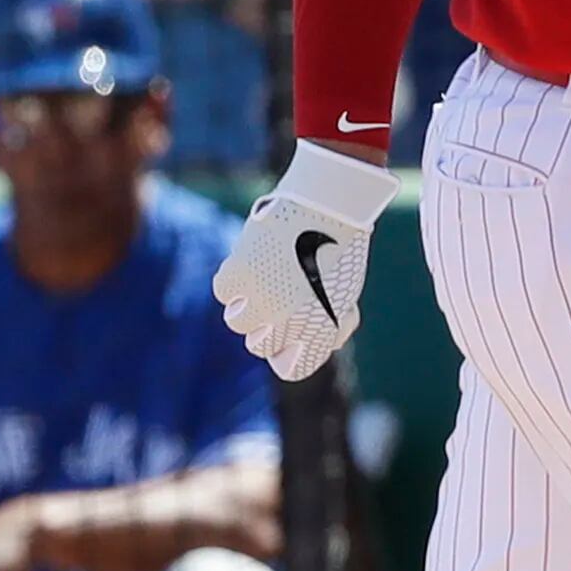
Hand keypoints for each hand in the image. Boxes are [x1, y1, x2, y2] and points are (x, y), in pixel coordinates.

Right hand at [214, 142, 399, 379]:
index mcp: (320, 329)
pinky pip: (225, 291)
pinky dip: (236, 278)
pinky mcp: (240, 274)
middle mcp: (290, 322)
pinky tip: (252, 260)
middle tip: (278, 296)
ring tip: (267, 274)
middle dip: (268, 325)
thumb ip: (331, 324)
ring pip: (238, 321)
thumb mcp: (345, 292)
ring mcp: (263, 299)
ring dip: (249, 302)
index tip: (291, 338)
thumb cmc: (341, 245)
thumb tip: (320, 346)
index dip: (289, 354)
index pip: (292, 368)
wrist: (331, 202)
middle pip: (260, 346)